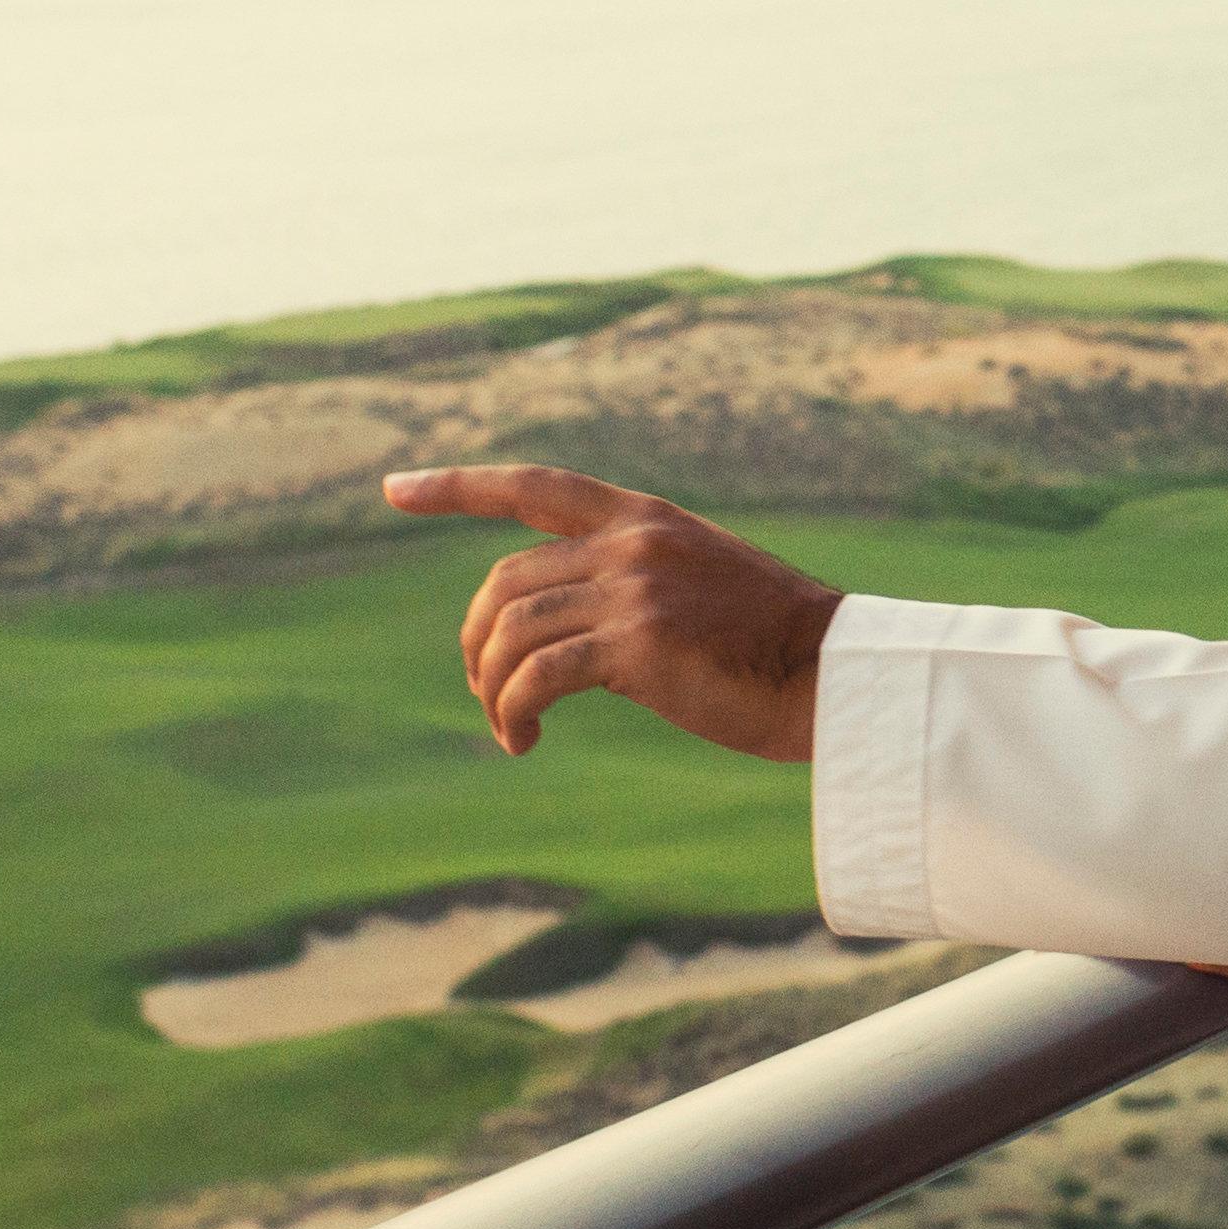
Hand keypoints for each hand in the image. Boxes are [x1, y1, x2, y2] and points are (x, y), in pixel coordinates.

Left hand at [382, 465, 841, 760]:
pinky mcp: (637, 644)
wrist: (834, 673)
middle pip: (503, 581)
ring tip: (510, 729)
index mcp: (644, 518)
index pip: (534, 486)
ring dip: (492, 688)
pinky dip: (513, 713)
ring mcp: (633, 588)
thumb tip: (559, 631)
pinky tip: (523, 742)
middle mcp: (631, 543)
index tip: (393, 489)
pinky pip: (538, 677)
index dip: (457, 486)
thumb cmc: (774, 646)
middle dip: (477, 645)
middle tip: (489, 694)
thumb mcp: (698, 586)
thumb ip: (630, 584)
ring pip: (511, 630)